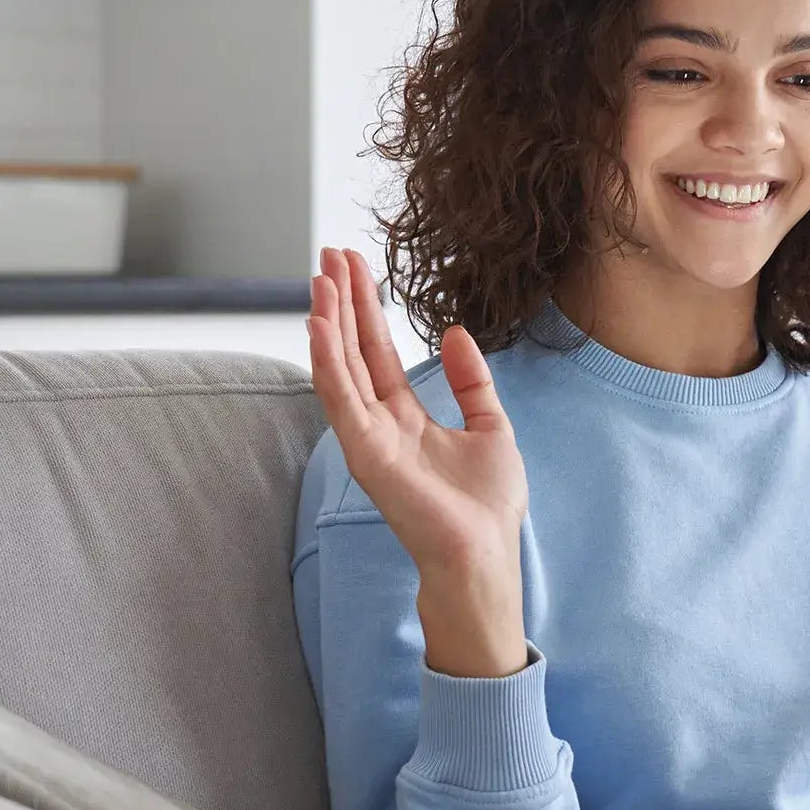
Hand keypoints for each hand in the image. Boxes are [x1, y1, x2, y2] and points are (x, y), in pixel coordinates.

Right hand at [306, 246, 528, 588]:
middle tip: (329, 255)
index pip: (379, 352)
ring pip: (340, 367)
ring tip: (321, 278)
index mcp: (408, 417)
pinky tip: (319, 324)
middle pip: (355, 350)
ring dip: (328, 321)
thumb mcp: (490, 426)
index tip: (356, 268)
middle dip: (342, 303)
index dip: (368, 309)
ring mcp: (369, 438)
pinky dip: (327, 360)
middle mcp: (381, 423)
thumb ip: (471, 381)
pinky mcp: (365, 453)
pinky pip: (340, 398)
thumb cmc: (488, 506)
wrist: (485, 554)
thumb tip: (455, 332)